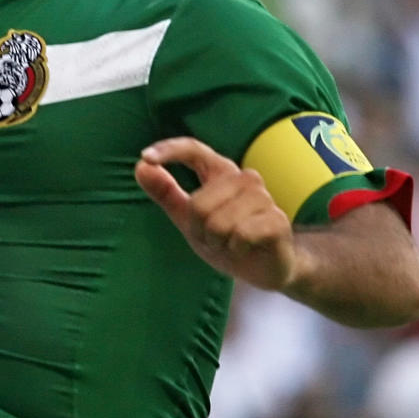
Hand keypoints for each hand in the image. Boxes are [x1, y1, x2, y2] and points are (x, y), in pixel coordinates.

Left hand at [135, 137, 297, 292]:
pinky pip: (241, 234)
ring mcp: (263, 197)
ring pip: (219, 221)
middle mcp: (243, 178)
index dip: (170, 149)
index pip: (194, 149)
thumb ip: (166, 192)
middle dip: (199, 230)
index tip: (146, 157)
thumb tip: (141, 166)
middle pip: (199, 203)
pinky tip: (245, 249)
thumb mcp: (188, 218)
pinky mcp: (277, 219)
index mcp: (220, 172)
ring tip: (229, 244)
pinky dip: (236, 249)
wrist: (263, 268)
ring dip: (217, 241)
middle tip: (213, 239)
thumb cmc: (226, 238)